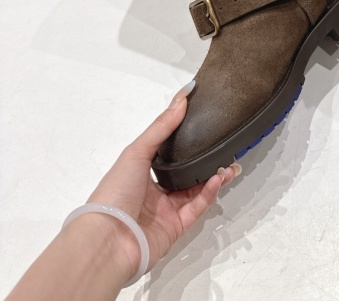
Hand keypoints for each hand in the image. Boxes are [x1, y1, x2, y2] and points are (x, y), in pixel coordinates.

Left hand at [87, 81, 239, 278]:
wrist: (108, 241)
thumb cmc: (116, 192)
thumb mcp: (137, 152)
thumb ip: (162, 126)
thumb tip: (182, 97)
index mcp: (141, 172)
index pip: (168, 153)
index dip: (187, 141)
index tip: (206, 125)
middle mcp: (154, 191)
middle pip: (187, 172)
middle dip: (207, 162)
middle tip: (226, 149)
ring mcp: (166, 210)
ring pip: (196, 190)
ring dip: (213, 177)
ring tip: (230, 165)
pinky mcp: (176, 227)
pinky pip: (197, 207)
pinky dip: (208, 193)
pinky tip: (217, 179)